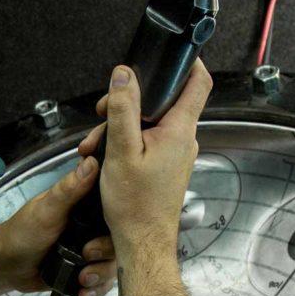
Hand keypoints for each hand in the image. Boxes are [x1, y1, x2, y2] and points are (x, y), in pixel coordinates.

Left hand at [0, 141, 116, 295]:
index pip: (117, 204)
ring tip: (82, 278)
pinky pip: (102, 281)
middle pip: (119, 238)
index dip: (123, 215)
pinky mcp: (86, 269)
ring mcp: (90, 248)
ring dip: (100, 274)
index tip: (117, 226)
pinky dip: (95, 289)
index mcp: (86, 204)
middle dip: (107, 252)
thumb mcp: (47, 209)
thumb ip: (70, 189)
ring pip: (113, 262)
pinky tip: (83, 291)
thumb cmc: (22, 233)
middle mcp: (92, 225)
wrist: (7, 267)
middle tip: (87, 255)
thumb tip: (92, 161)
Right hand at [96, 60, 211, 255]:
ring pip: (150, 124)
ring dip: (121, 127)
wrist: (142, 243)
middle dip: (129, 101)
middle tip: (104, 112)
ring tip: (96, 145)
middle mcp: (183, 140)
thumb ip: (123, 109)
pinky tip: (106, 156)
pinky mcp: (166, 167)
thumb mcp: (121, 151)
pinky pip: (148, 142)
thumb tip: (124, 75)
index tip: (170, 53)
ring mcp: (176, 154)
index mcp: (179, 131)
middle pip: (162, 102)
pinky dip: (126, 143)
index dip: (187, 61)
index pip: (198, 82)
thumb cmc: (135, 206)